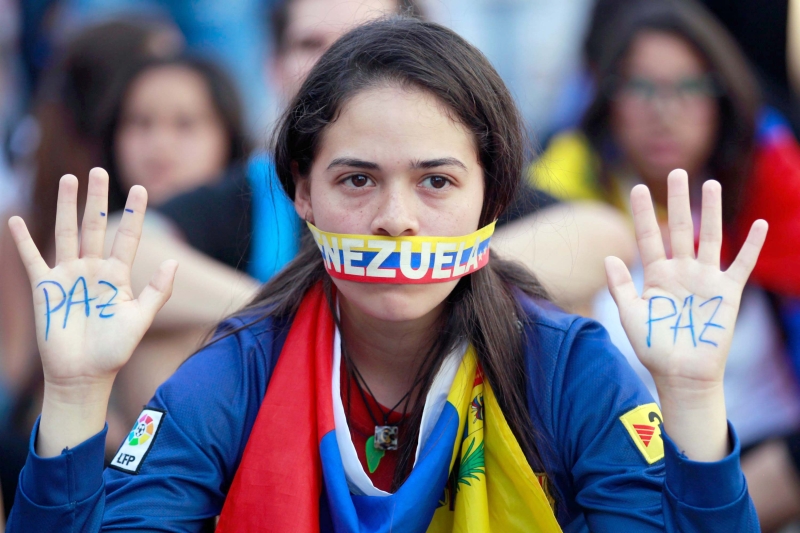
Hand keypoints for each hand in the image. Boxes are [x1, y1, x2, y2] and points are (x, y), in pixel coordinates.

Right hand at [8, 168, 176, 454]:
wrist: (83, 375)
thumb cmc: (114, 351)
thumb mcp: (140, 319)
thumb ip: (156, 291)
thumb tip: (173, 261)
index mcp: (118, 276)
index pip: (127, 237)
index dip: (135, 213)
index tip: (143, 188)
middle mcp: (93, 269)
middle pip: (95, 226)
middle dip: (97, 198)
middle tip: (99, 170)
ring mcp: (68, 275)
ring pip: (66, 233)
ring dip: (67, 206)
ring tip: (70, 179)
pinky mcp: (45, 287)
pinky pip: (32, 258)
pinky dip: (24, 240)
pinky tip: (17, 219)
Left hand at [604, 169, 766, 459]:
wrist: (681, 374)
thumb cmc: (652, 347)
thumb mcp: (630, 314)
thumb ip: (620, 285)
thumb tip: (609, 257)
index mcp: (656, 275)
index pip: (648, 236)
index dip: (642, 213)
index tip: (636, 187)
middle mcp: (681, 272)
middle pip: (680, 228)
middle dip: (677, 200)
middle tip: (676, 172)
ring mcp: (705, 280)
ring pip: (710, 238)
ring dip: (711, 212)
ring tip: (711, 184)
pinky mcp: (727, 293)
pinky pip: (741, 265)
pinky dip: (751, 245)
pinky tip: (759, 224)